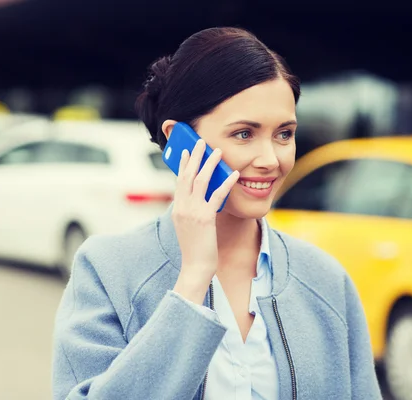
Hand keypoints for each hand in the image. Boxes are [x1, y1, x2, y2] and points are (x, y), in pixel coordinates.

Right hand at [171, 139, 239, 303]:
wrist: (195, 266)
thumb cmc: (195, 247)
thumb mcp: (188, 225)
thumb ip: (191, 209)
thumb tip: (200, 194)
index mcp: (177, 208)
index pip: (179, 180)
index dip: (183, 164)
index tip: (186, 151)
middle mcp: (182, 207)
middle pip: (187, 175)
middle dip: (194, 156)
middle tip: (200, 142)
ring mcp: (193, 211)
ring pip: (200, 181)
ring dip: (209, 163)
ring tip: (217, 151)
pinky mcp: (205, 218)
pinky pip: (216, 196)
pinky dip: (225, 183)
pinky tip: (233, 174)